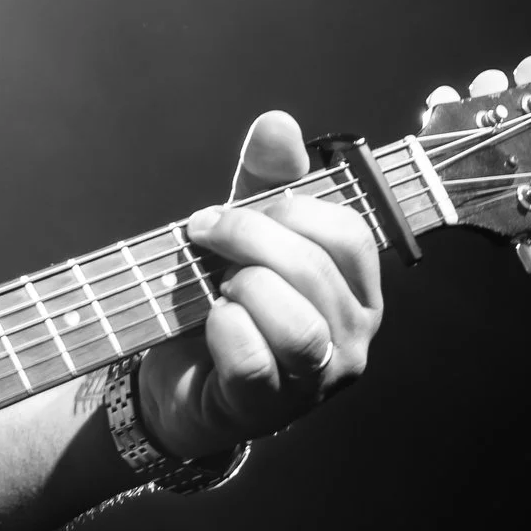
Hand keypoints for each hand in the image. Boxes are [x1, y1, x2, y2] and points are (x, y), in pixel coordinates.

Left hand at [140, 112, 383, 462]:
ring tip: (217, 290)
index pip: (348, 234)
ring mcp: (316, 378)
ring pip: (298, 324)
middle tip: (200, 235)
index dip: (285, 210)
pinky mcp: (269, 408)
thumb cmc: (221, 302)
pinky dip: (222, 330)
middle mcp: (351, 336)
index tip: (223, 211)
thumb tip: (278, 122)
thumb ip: (263, 181)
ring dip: (242, 290)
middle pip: (315, 270)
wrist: (174, 377)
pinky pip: (255, 361)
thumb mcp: (241, 235)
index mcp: (356, 288)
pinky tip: (209, 323)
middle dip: (247, 238)